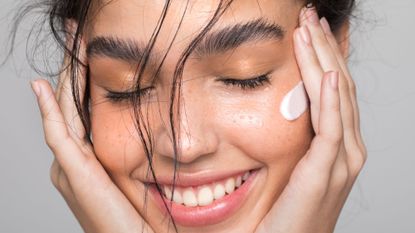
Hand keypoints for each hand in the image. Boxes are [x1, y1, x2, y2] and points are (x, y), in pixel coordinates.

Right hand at [30, 21, 152, 232]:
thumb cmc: (136, 215)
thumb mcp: (134, 176)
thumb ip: (131, 155)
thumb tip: (148, 133)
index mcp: (88, 158)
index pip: (83, 109)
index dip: (85, 78)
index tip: (92, 50)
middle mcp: (73, 159)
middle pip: (71, 104)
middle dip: (74, 68)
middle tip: (78, 36)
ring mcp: (69, 165)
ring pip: (64, 111)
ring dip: (67, 76)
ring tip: (71, 44)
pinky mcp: (73, 172)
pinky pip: (58, 133)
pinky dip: (49, 109)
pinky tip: (43, 86)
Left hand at [255, 6, 366, 232]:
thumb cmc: (289, 209)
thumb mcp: (296, 164)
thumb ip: (300, 136)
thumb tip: (290, 105)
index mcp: (339, 144)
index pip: (334, 89)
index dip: (322, 56)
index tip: (308, 29)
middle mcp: (348, 148)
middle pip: (338, 86)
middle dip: (323, 48)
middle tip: (309, 16)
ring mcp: (341, 161)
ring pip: (335, 99)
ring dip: (321, 61)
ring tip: (309, 29)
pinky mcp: (326, 173)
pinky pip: (332, 130)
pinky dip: (330, 100)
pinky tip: (324, 74)